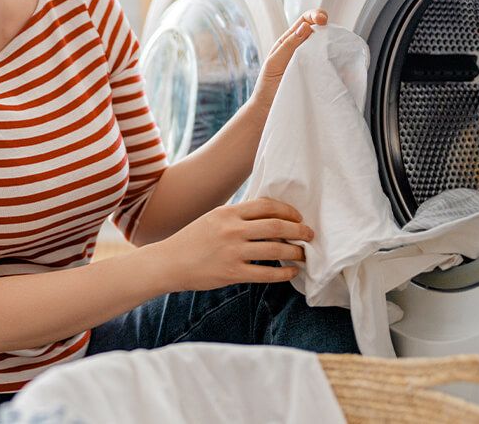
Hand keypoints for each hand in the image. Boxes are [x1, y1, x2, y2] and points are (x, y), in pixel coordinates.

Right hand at [159, 198, 312, 290]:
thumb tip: (268, 217)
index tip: (298, 217)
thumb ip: (237, 216)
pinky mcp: (232, 273)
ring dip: (295, 252)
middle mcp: (231, 230)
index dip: (288, 211)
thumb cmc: (191, 241)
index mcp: (227, 213)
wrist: (168, 262)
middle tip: (309, 234)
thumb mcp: (212, 219)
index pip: (266, 206)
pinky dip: (284, 273)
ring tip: (303, 254)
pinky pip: (266, 273)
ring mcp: (232, 251)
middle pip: (276, 225)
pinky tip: (291, 272)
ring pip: (276, 249)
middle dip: (299, 230)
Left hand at [253, 9, 328, 110]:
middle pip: (319, 30)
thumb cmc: (267, 85)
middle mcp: (301, 48)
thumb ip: (288, 45)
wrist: (268, 108)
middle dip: (327, 26)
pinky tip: (336, 61)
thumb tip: (305, 27)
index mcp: (288, 41)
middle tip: (331, 33)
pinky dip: (334, 59)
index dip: (315, 15)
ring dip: (331, 43)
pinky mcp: (317, 73)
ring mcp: (311, 60)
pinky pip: (328, 62)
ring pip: (325, 45)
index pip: (305, 21)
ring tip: (333, 46)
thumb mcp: (274, 62)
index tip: (322, 19)